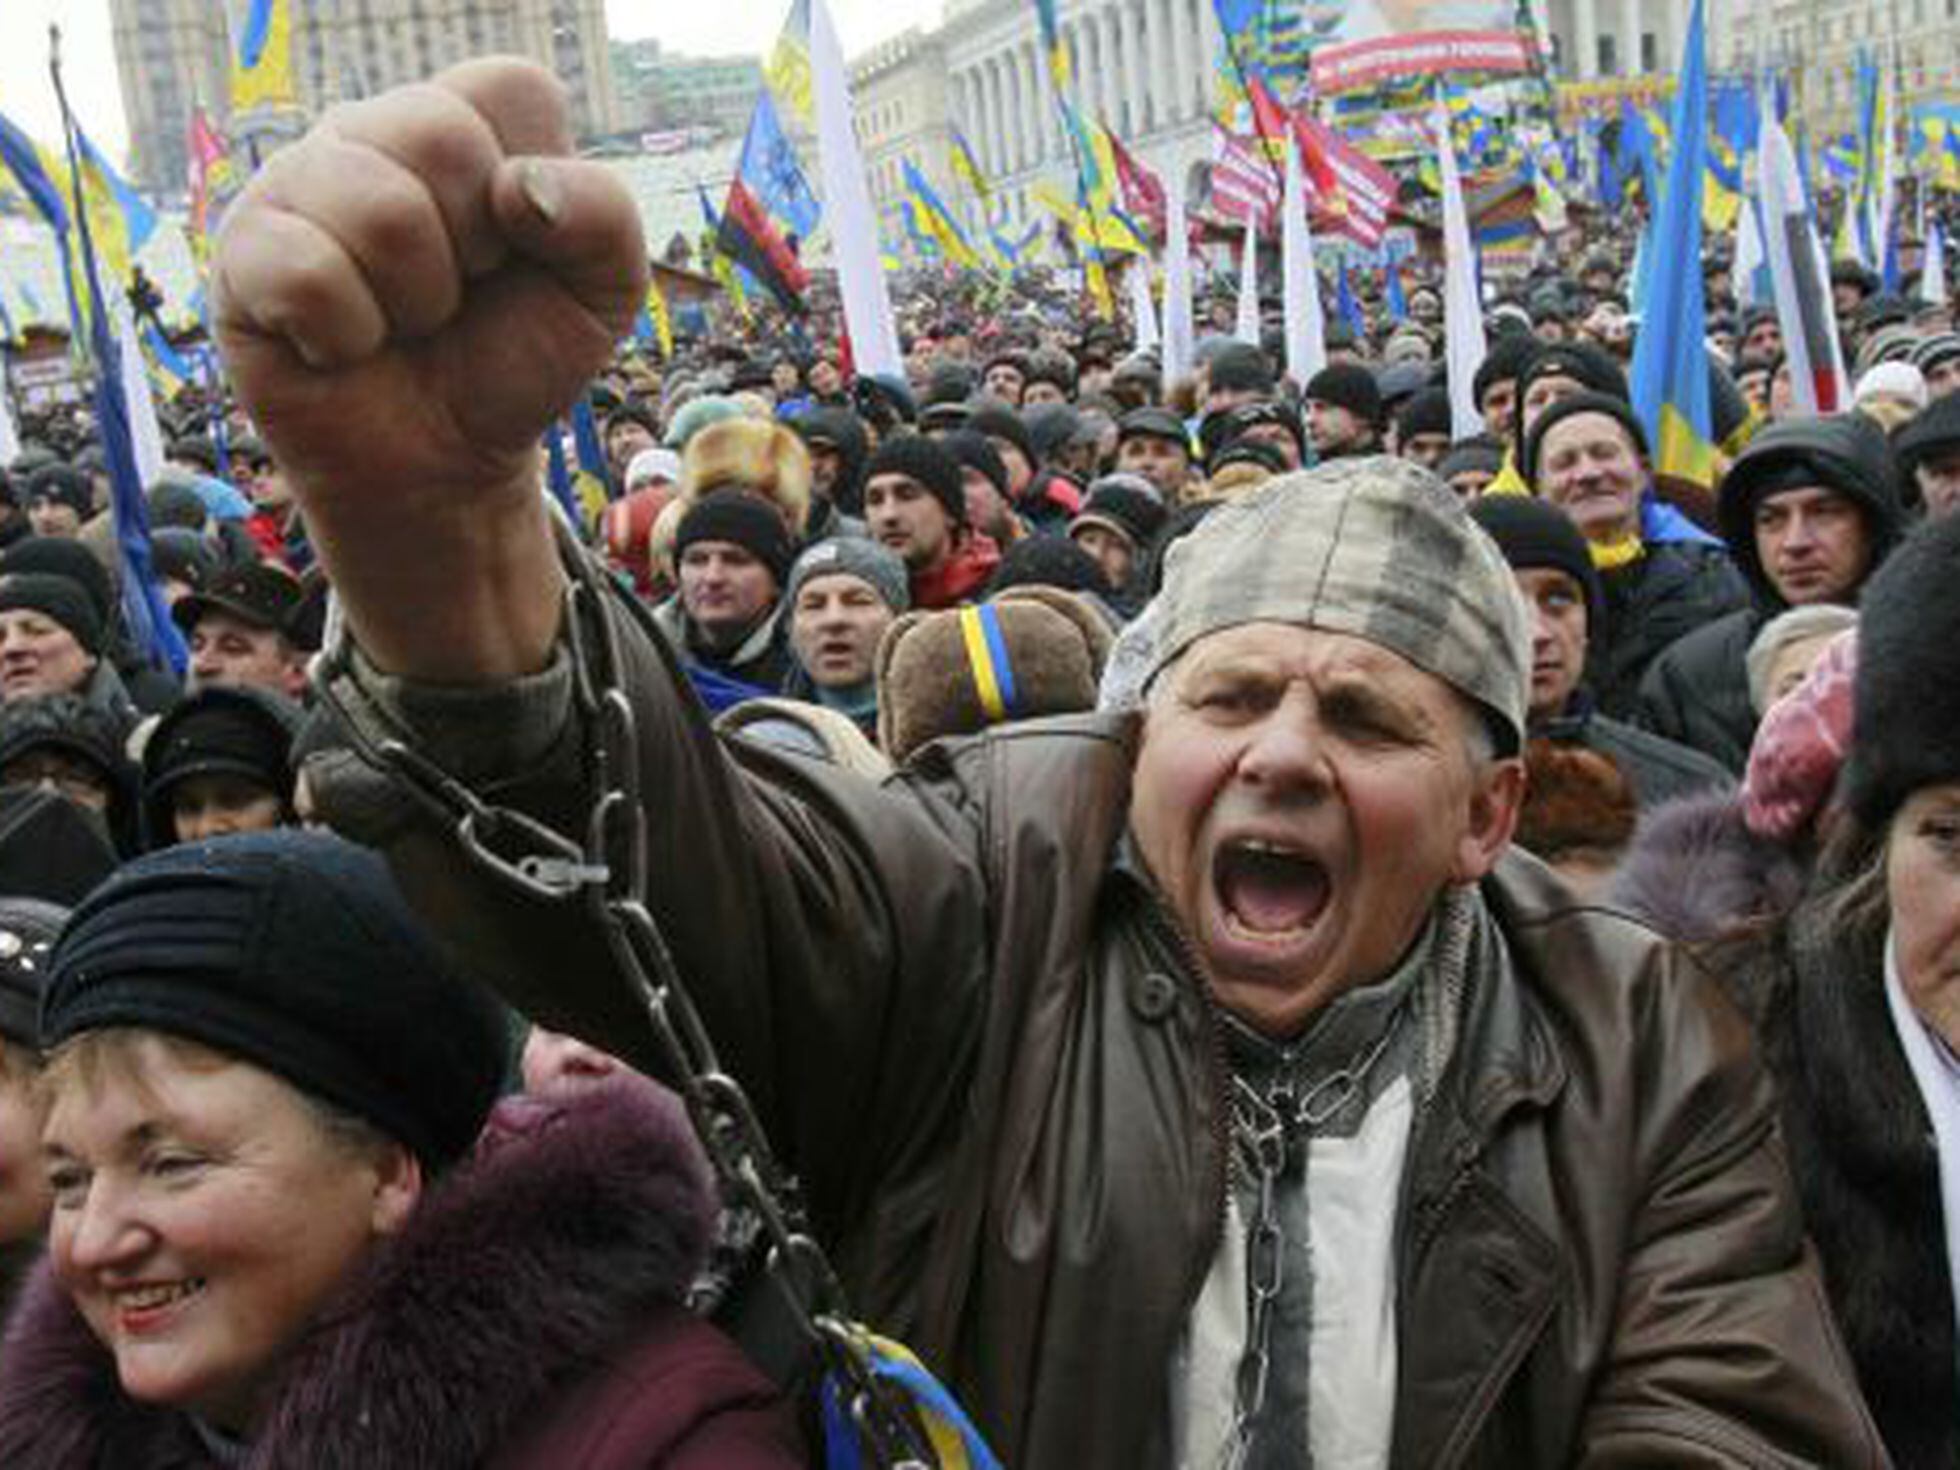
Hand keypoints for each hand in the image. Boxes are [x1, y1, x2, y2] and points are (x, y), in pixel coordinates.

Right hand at [212, 60, 647, 677]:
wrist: (446, 464)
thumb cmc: (513, 361)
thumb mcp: (601, 296)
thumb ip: (607, 218)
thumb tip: (517, 185)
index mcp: (462, 121)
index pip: (511, 91)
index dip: (537, 193)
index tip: (518, 251)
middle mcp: (372, 132)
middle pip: (439, 138)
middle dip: (474, 250)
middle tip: (458, 294)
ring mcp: (298, 182)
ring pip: (378, 209)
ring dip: (416, 301)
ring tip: (404, 322)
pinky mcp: (243, 248)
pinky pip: (308, 273)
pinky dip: (350, 337)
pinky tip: (344, 345)